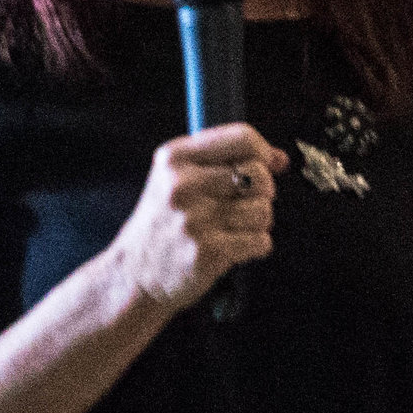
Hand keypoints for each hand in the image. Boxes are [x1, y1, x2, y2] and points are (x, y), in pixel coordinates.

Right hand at [101, 123, 287, 312]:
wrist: (133, 274)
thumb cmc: (162, 224)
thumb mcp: (176, 178)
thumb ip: (224, 161)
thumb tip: (279, 159)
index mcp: (174, 158)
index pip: (242, 138)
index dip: (263, 153)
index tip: (265, 166)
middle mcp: (183, 184)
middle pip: (259, 175)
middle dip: (261, 193)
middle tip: (240, 205)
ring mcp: (195, 219)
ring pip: (263, 210)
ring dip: (257, 223)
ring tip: (231, 229)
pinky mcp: (208, 251)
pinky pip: (261, 241)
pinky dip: (254, 246)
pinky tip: (231, 247)